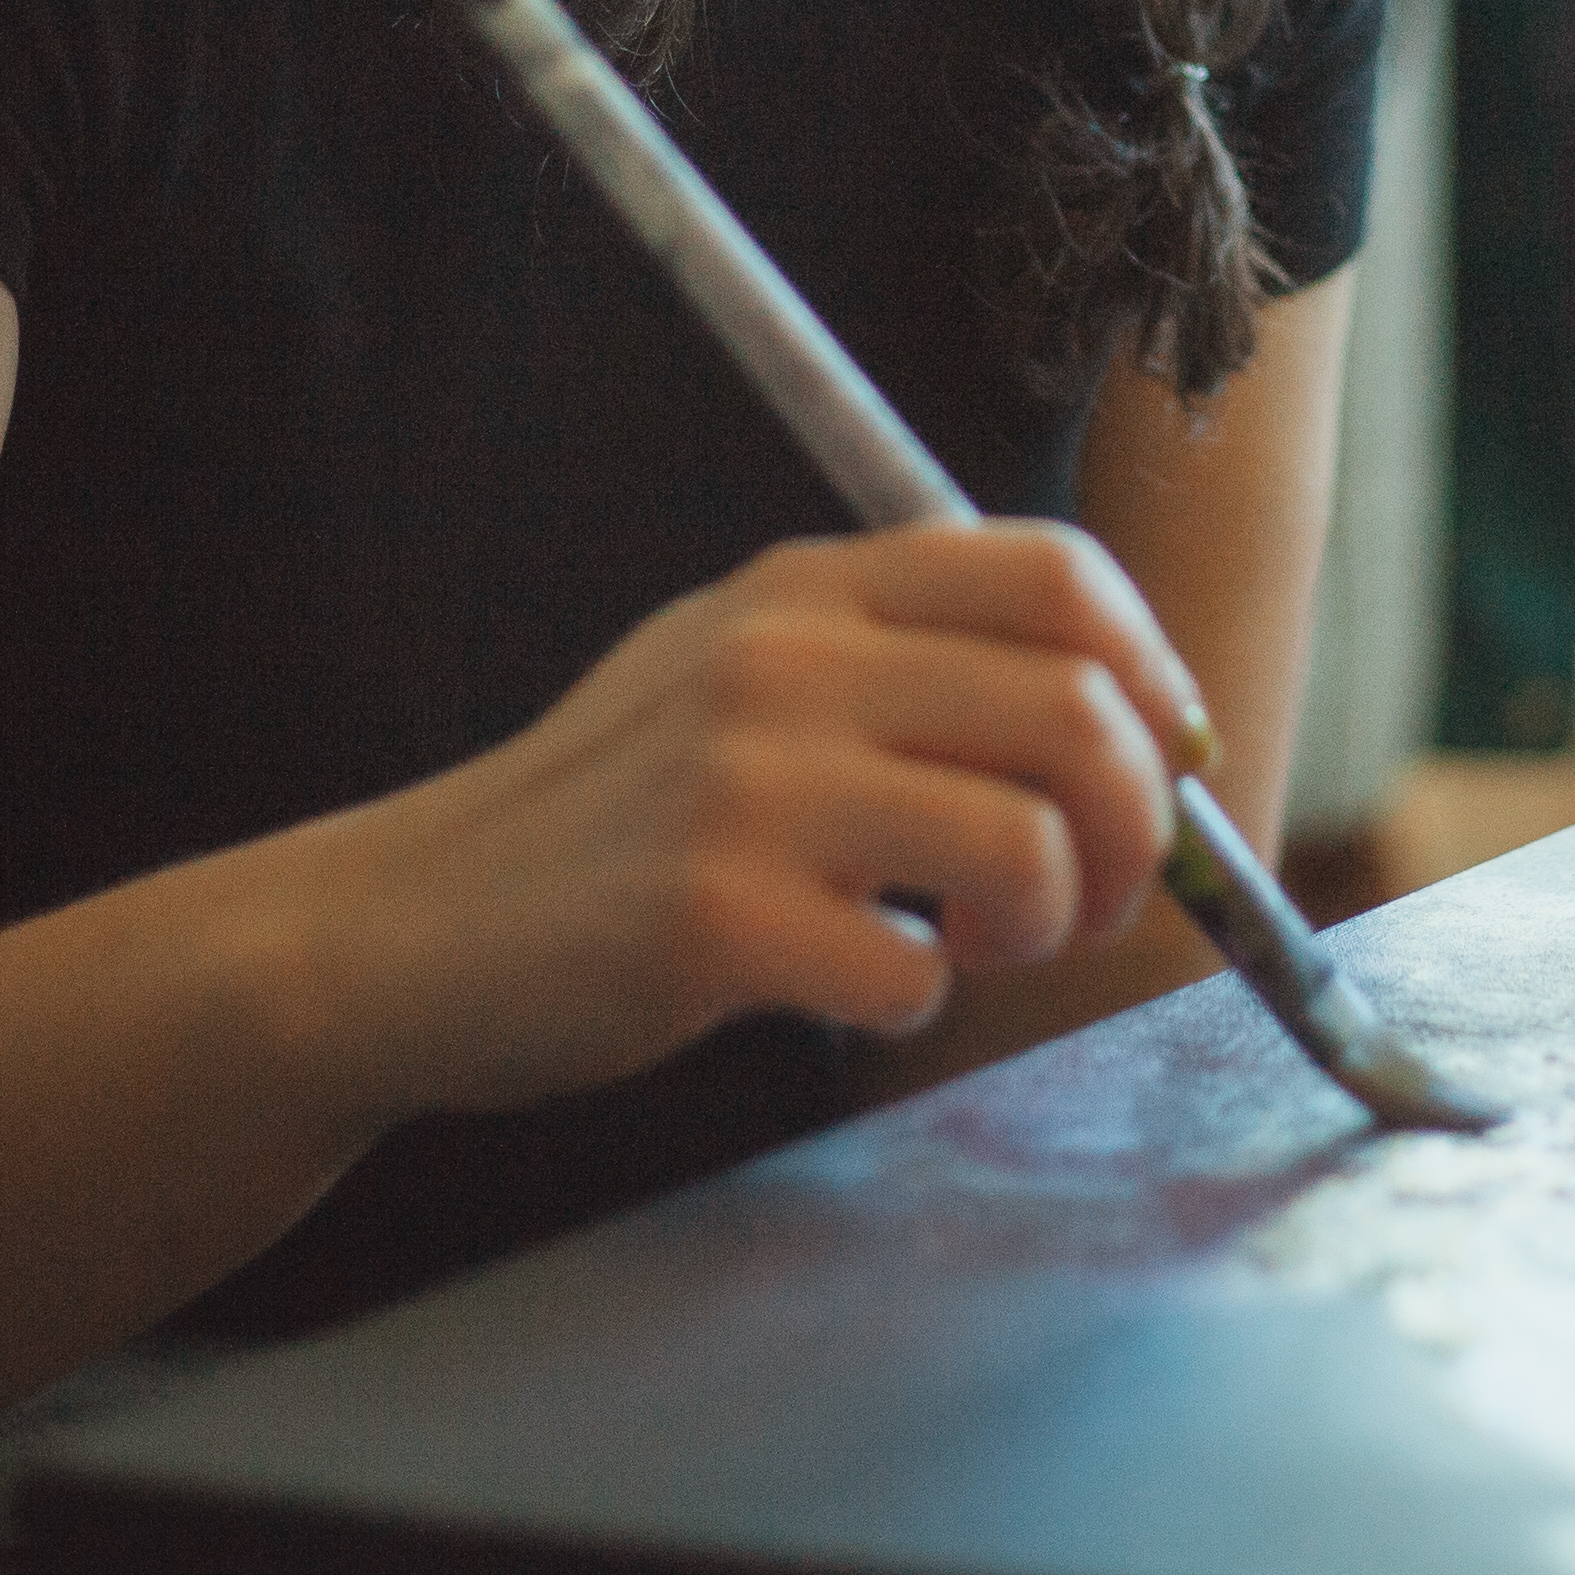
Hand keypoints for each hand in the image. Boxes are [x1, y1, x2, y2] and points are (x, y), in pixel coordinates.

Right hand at [291, 520, 1212, 1125]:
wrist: (411, 925)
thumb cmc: (614, 818)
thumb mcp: (744, 675)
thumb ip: (911, 672)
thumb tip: (1144, 732)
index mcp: (811, 585)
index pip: (1056, 573)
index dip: (1152, 674)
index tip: (1163, 761)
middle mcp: (786, 660)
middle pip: (1076, 712)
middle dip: (1138, 829)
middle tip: (1092, 900)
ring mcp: (746, 785)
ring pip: (1025, 840)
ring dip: (1046, 920)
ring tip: (975, 944)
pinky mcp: (711, 917)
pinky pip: (911, 971)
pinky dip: (917, 1001)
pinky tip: (855, 987)